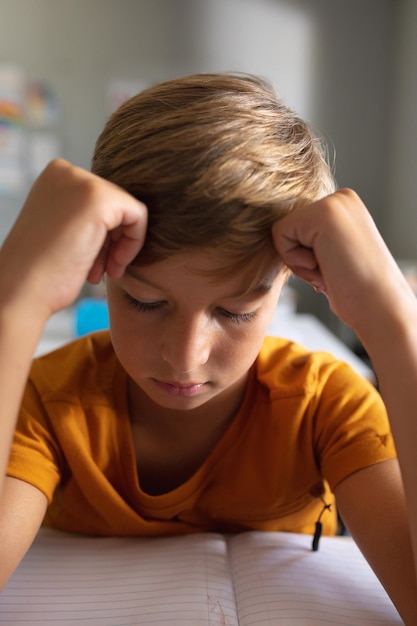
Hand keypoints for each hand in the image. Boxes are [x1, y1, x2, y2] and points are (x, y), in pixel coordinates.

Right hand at [0, 159, 146, 317]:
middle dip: (112, 241)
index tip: (93, 260)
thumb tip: (124, 215)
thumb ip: (86, 213)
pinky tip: (113, 266)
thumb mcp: (63, 228)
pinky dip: (133, 244)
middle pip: (116, 204)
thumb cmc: (42, 271)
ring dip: (119, 247)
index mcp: (56, 176)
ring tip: (102, 272)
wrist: (23, 290)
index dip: (104, 233)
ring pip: (128, 211)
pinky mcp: (99, 198)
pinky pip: (138, 216)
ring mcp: (82, 182)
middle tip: (100, 270)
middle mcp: (67, 171)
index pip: (101, 198)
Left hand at [272, 189, 408, 332]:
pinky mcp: (322, 213)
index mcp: (344, 207)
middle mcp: (341, 198)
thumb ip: (313, 240)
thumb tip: (285, 237)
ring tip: (331, 270)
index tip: (335, 269)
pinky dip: (295, 260)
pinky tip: (325, 266)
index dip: (306, 257)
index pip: (296, 228)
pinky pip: (280, 235)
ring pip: (282, 232)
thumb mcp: (333, 255)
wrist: (379, 307)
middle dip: (302, 259)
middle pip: (287, 228)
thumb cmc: (355, 292)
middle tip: (333, 272)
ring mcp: (333, 202)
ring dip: (300, 263)